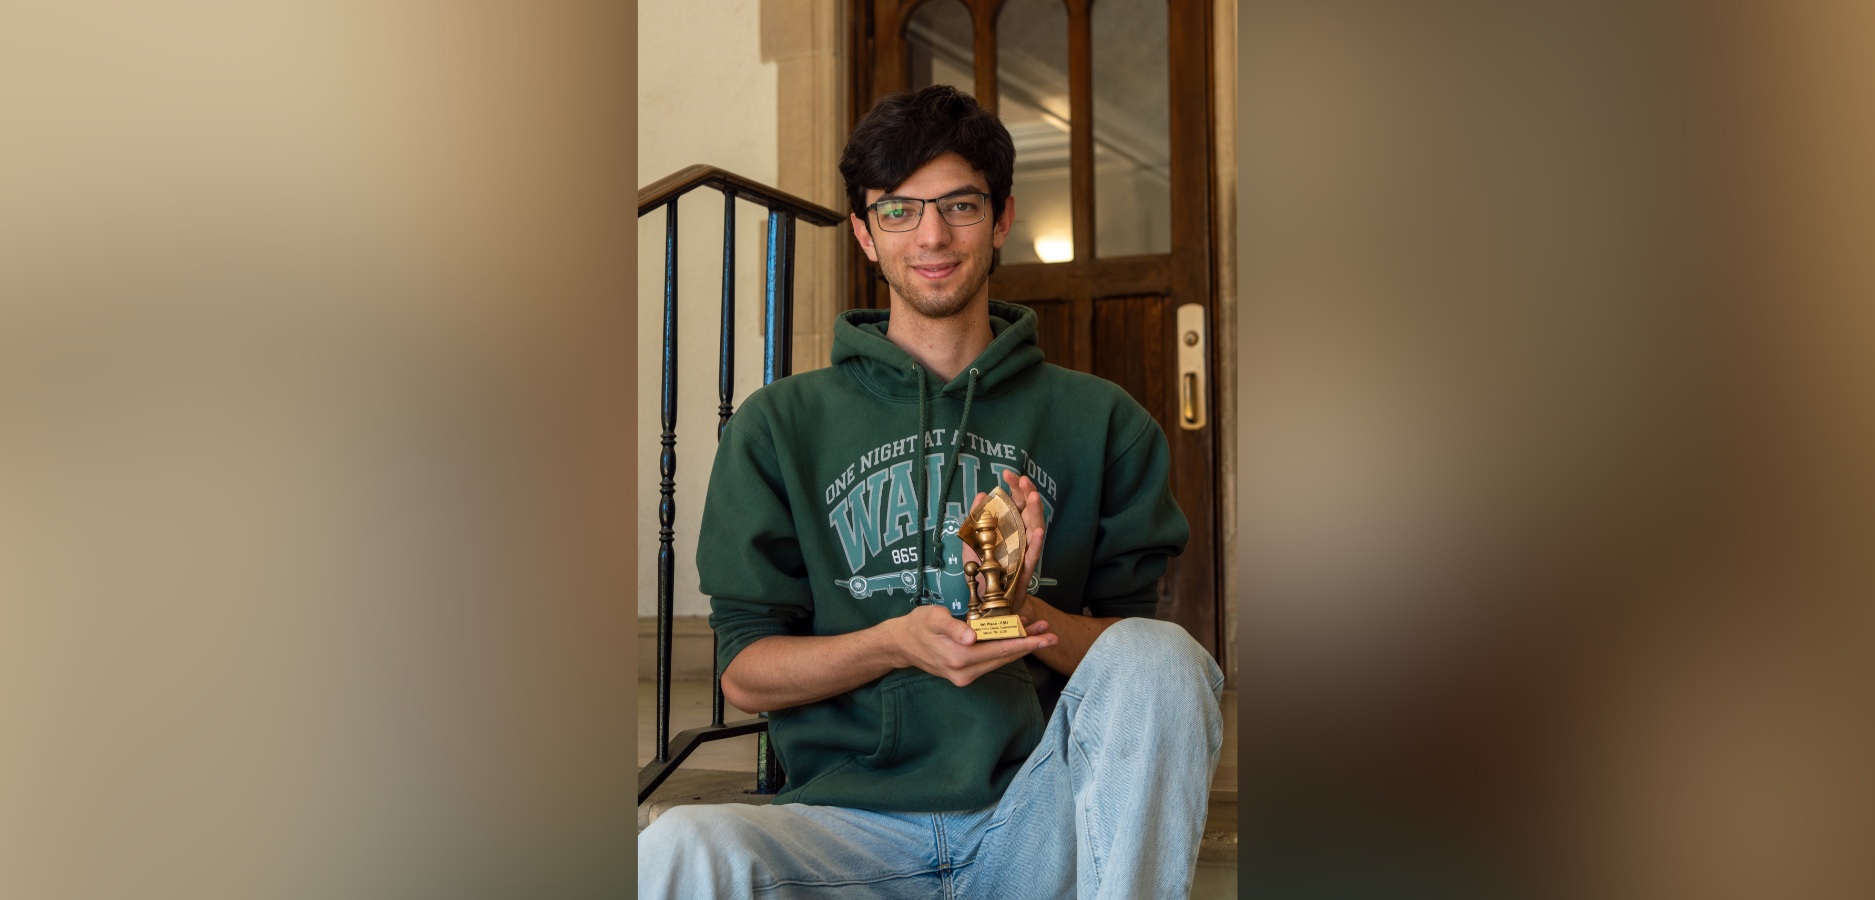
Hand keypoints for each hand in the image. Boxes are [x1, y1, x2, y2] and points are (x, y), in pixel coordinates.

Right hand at [889, 603, 1055, 687]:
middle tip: (1052, 635)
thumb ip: (954, 627)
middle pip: (1005, 658)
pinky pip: (991, 661)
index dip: (1025, 642)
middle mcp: (964, 672)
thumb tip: (972, 638)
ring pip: (1000, 660)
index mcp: (959, 658)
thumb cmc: (918, 625)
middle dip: (1029, 645)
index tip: (1045, 637)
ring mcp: (965, 677)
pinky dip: (1005, 649)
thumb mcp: (933, 618)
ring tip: (1040, 633)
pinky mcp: (965, 675)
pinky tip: (1016, 637)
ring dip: (1020, 647)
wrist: (902, 644)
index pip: (1000, 650)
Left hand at [964, 470, 1048, 619]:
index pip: (1016, 502)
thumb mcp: (973, 541)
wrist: (987, 600)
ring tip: (1033, 497)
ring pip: (1035, 529)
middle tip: (1022, 480)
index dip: (1014, 487)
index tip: (1007, 474)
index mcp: (1010, 527)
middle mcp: (1021, 537)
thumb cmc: (983, 570)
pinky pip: (1033, 556)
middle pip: (1028, 511)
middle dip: (1027, 493)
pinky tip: (1037, 531)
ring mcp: (1025, 552)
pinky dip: (1036, 543)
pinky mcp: (1025, 569)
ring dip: (1035, 512)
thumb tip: (980, 493)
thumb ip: (976, 518)